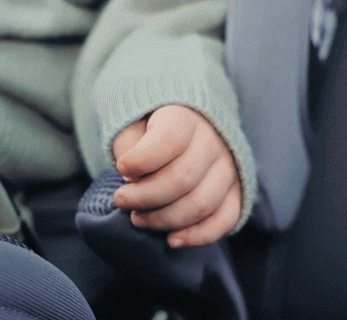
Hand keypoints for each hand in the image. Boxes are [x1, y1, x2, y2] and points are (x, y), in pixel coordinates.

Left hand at [112, 105, 240, 247]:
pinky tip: (172, 240)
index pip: (170, 140)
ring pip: (202, 203)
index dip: (141, 161)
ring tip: (138, 218)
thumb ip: (130, 145)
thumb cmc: (151, 131)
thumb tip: (135, 180)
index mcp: (185, 117)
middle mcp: (213, 141)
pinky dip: (198, 236)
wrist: (185, 130)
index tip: (121, 168)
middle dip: (145, 197)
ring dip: (164, 220)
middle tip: (121, 200)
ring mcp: (228, 167)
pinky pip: (225, 219)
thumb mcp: (133, 126)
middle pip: (183, 178)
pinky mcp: (236, 191)